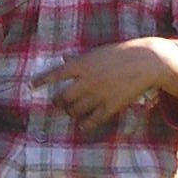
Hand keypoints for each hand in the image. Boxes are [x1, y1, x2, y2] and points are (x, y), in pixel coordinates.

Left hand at [34, 39, 177, 132]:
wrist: (145, 61)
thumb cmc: (122, 53)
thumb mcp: (98, 52)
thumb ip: (81, 61)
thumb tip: (63, 61)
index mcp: (82, 65)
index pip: (55, 75)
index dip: (41, 81)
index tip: (32, 86)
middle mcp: (87, 81)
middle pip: (62, 98)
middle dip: (58, 102)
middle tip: (59, 103)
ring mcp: (98, 95)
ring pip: (75, 111)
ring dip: (71, 112)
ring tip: (72, 111)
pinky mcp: (110, 106)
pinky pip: (92, 120)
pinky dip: (85, 123)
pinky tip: (82, 124)